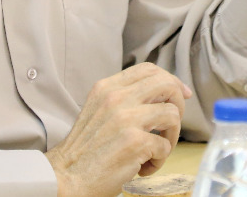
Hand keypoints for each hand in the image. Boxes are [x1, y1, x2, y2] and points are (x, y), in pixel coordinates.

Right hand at [45, 63, 191, 196]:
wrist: (66, 176)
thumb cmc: (84, 150)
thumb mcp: (97, 110)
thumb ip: (122, 99)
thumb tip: (158, 96)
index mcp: (106, 87)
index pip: (148, 69)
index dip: (170, 79)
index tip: (180, 94)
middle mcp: (116, 97)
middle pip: (166, 84)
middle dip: (178, 103)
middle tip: (171, 124)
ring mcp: (126, 118)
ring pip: (172, 114)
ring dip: (171, 137)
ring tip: (156, 151)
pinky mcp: (135, 142)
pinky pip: (165, 146)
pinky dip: (159, 160)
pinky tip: (143, 168)